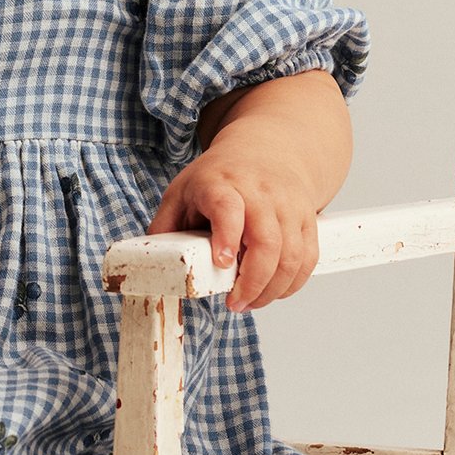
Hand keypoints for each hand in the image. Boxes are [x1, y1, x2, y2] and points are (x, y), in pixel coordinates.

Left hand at [147, 141, 319, 312]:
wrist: (267, 150)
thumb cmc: (218, 177)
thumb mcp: (182, 191)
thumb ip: (165, 226)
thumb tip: (147, 263)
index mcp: (221, 184)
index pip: (228, 208)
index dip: (227, 236)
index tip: (222, 263)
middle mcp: (260, 193)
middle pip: (267, 240)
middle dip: (253, 281)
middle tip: (235, 303)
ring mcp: (288, 205)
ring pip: (292, 255)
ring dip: (272, 289)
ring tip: (249, 303)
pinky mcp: (307, 219)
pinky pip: (308, 258)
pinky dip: (293, 283)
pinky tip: (272, 292)